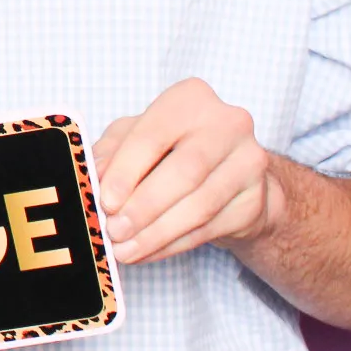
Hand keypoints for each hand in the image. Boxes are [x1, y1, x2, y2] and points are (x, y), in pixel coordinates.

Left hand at [93, 77, 285, 265]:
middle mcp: (228, 124)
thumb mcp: (134, 138)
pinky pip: (210, 228)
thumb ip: (111, 153)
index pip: (154, 135)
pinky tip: (148, 251)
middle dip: (144, 207)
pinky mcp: (255, 199)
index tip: (105, 201)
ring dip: (157, 233)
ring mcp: (249, 161)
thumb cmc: (172, 148)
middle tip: (114, 231)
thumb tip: (95, 178)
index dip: (126, 171)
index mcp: (190, 99)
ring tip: (126, 249)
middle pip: (184, 171)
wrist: (230, 172)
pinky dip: (173, 244)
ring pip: (199, 206)